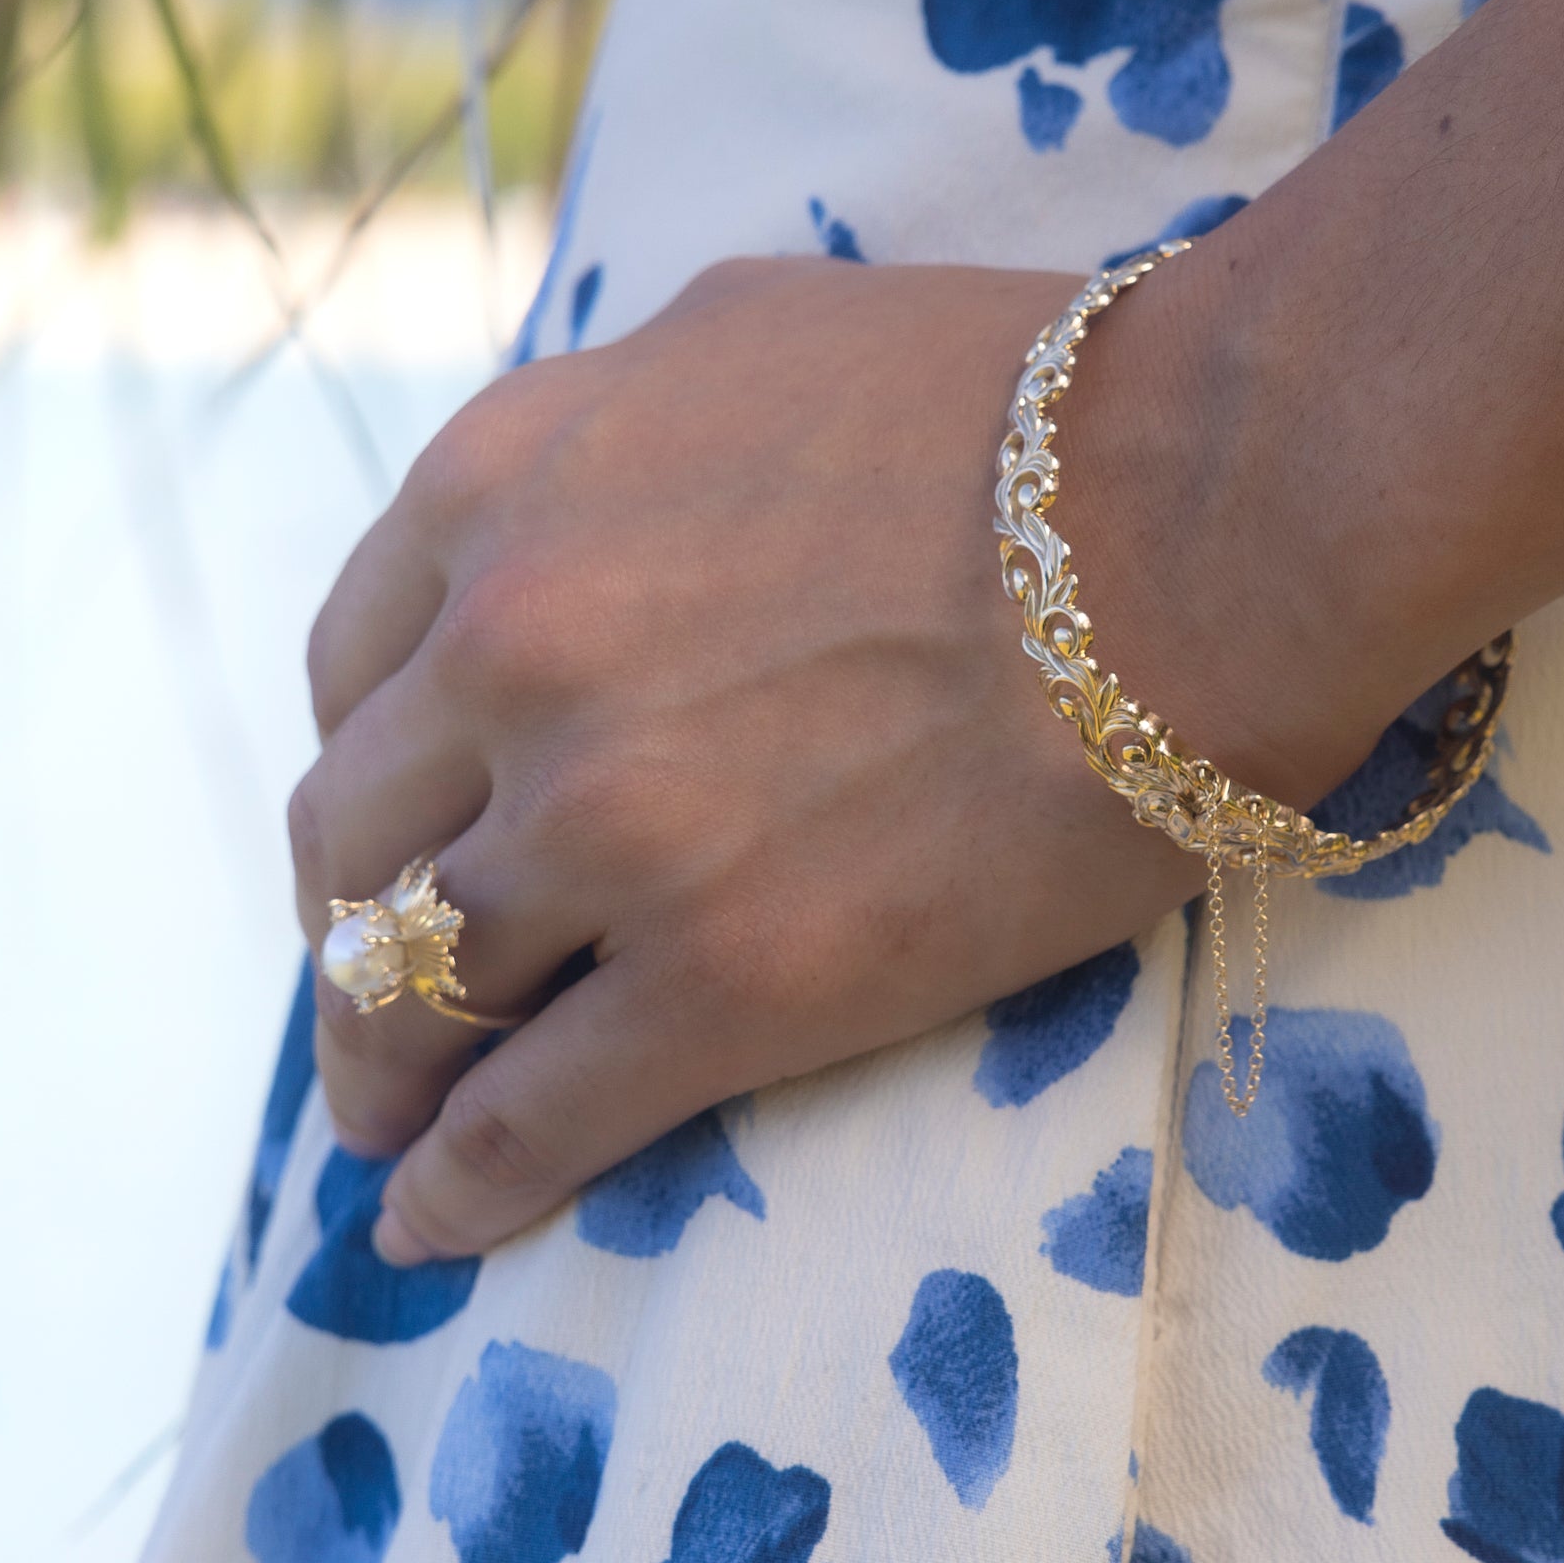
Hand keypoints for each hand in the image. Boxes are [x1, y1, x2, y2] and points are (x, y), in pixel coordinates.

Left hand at [288, 254, 1391, 1264]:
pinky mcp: (727, 979)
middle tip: (379, 1006)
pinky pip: (533, 1117)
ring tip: (396, 1128)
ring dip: (386, 1073)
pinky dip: (463, 1183)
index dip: (368, 779)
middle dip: (350, 938)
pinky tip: (433, 1222)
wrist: (1213, 512)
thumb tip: (549, 503)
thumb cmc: (1021, 407)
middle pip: (355, 845)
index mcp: (504, 485)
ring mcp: (610, 822)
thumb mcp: (742, 340)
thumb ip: (601, 431)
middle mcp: (515, 649)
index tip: (396, 844)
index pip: (354, 677)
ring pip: (418, 991)